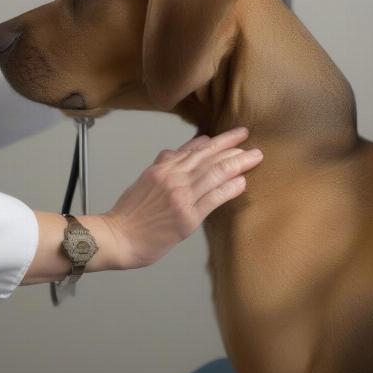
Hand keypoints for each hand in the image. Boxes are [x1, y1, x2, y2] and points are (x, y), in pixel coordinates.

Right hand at [101, 127, 262, 269]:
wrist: (118, 236)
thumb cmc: (129, 213)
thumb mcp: (143, 180)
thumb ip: (161, 166)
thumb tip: (173, 152)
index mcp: (162, 168)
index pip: (194, 149)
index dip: (215, 141)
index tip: (231, 136)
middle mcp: (173, 177)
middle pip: (208, 156)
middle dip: (231, 145)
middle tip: (248, 137)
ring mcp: (181, 196)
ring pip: (214, 173)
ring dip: (237, 163)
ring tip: (254, 156)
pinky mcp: (187, 217)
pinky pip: (214, 198)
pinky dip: (230, 188)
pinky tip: (242, 182)